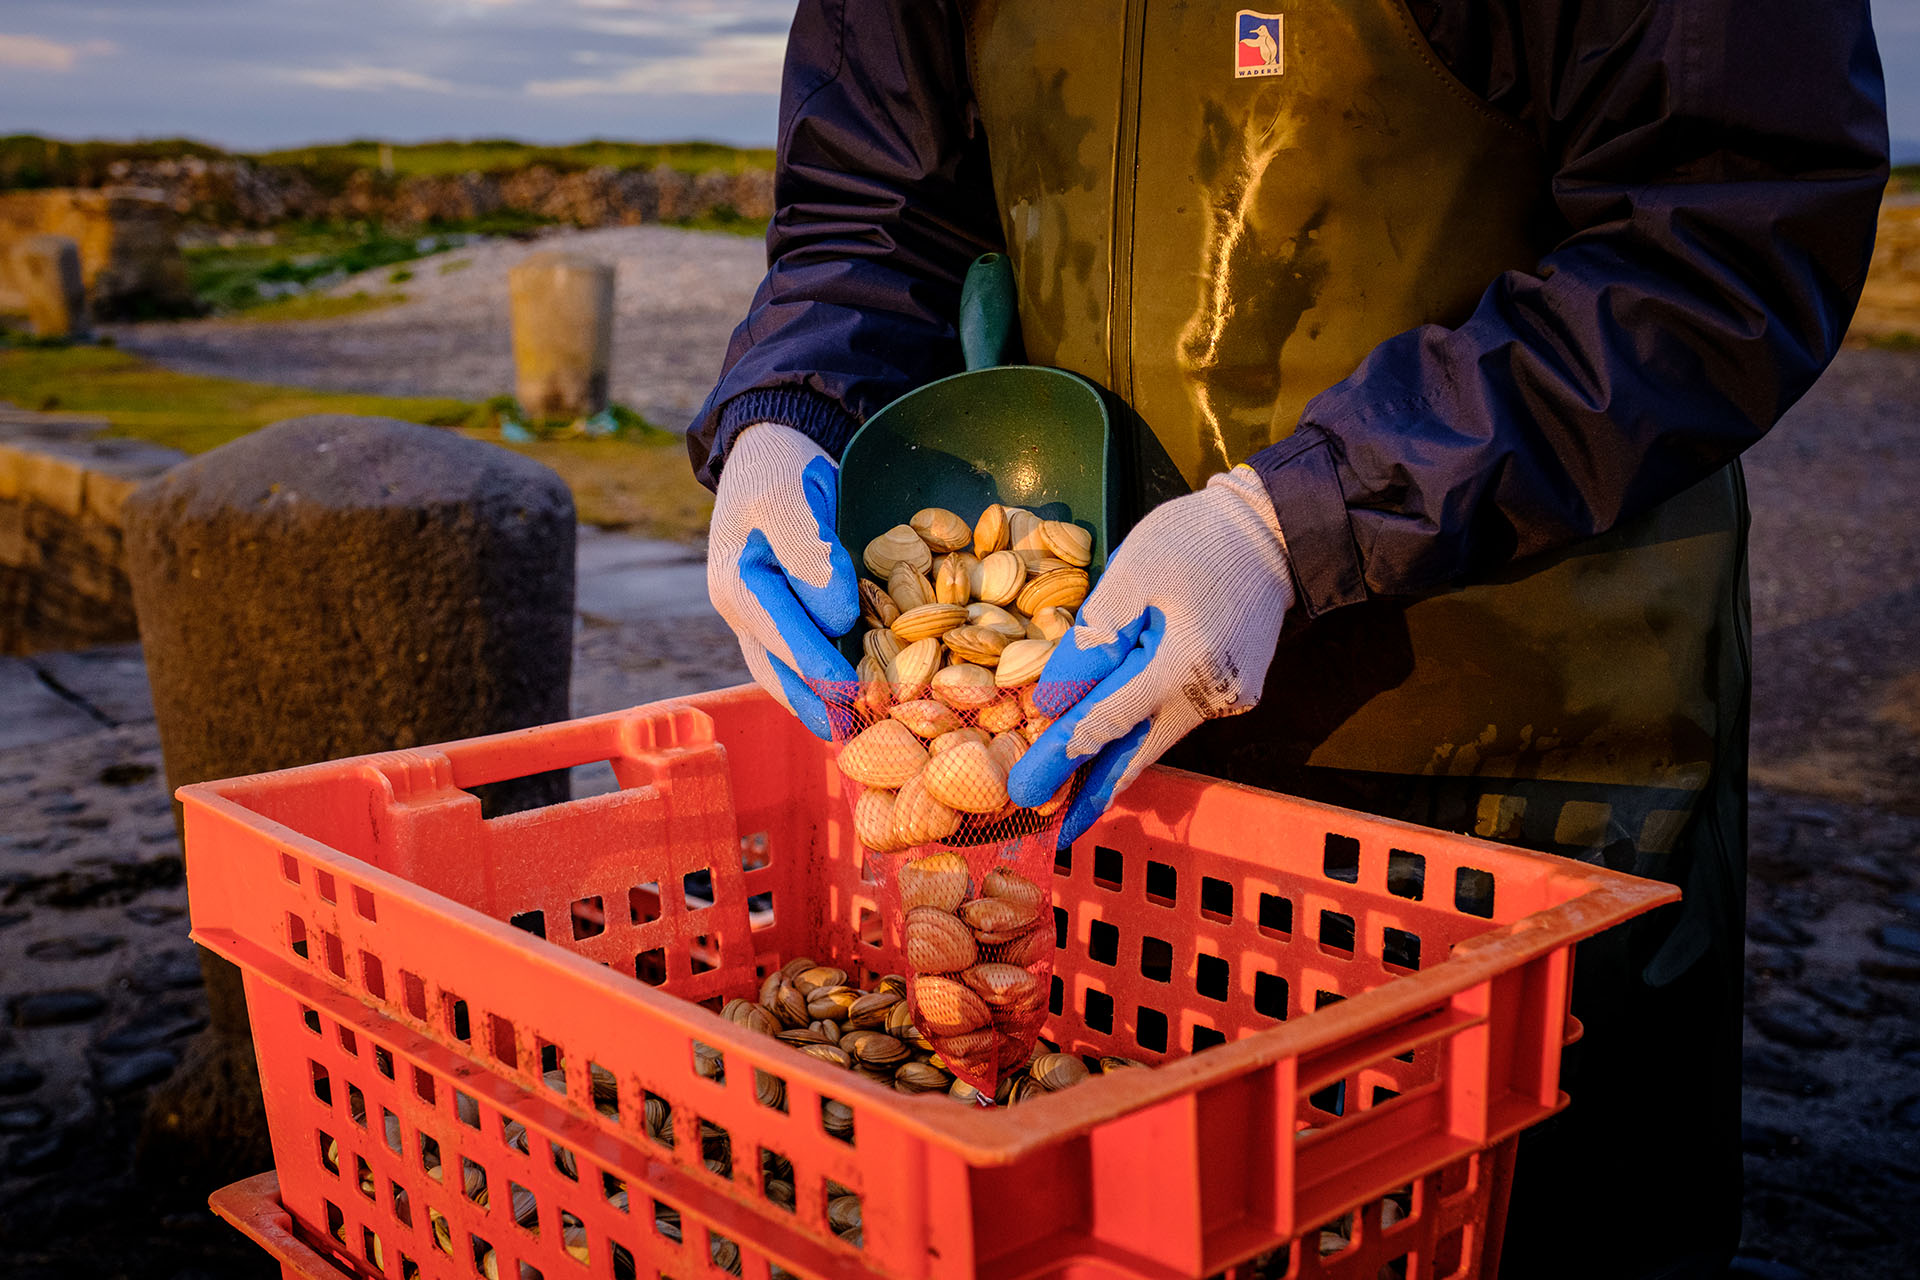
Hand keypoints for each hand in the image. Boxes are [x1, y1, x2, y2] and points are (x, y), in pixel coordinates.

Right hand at [707, 423, 858, 738]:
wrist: (768, 450)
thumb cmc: (782, 472)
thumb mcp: (795, 499)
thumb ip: (812, 556)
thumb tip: (837, 619)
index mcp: (739, 584)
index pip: (785, 639)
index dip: (825, 672)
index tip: (861, 697)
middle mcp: (738, 610)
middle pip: (777, 671)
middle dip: (818, 707)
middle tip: (859, 739)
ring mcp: (750, 616)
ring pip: (779, 674)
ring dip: (814, 707)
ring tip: (850, 736)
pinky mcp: (770, 615)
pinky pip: (788, 660)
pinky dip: (813, 684)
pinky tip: (841, 703)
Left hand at [1006, 466, 1294, 844]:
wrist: (1273, 528)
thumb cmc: (1195, 539)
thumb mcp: (1131, 573)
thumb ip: (1092, 640)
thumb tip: (1053, 703)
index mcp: (1182, 664)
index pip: (1106, 722)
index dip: (1062, 755)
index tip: (1026, 790)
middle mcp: (1210, 695)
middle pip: (1138, 754)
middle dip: (1095, 793)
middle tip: (1058, 833)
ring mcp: (1229, 698)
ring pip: (1160, 739)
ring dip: (1118, 764)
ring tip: (1079, 801)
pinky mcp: (1237, 691)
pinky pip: (1179, 718)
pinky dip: (1146, 730)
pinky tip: (1118, 743)